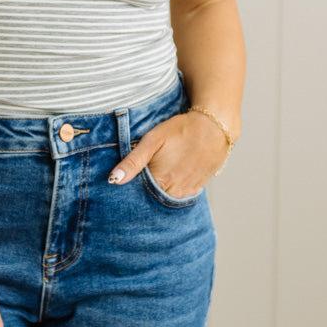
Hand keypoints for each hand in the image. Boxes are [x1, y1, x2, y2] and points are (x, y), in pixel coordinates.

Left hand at [108, 110, 228, 196]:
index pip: (139, 196)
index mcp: (160, 181)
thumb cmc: (180, 130)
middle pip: (153, 200)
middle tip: (140, 179)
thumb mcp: (152, 141)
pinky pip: (181, 196)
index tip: (123, 186)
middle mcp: (175, 191)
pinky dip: (173, 191)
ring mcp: (188, 191)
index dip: (130, 191)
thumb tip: (113, 180)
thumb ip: (133, 162)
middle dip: (144, 193)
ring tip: (155, 178)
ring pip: (167, 199)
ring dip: (159, 193)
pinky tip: (169, 180)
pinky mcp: (198, 187)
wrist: (213, 127)